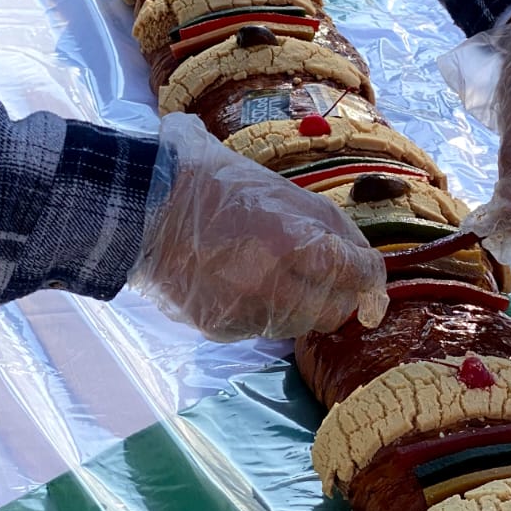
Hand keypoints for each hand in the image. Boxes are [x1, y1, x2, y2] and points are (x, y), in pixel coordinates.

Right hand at [128, 113, 388, 341]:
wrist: (137, 206)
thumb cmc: (210, 182)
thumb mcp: (276, 187)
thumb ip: (324, 221)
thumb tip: (361, 255)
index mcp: (289, 238)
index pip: (353, 274)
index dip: (370, 280)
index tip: (372, 285)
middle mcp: (270, 282)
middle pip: (332, 309)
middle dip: (336, 296)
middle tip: (329, 280)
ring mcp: (243, 309)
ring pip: (297, 324)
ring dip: (299, 306)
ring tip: (279, 278)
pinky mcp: (219, 326)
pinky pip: (259, 328)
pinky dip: (261, 313)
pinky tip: (244, 286)